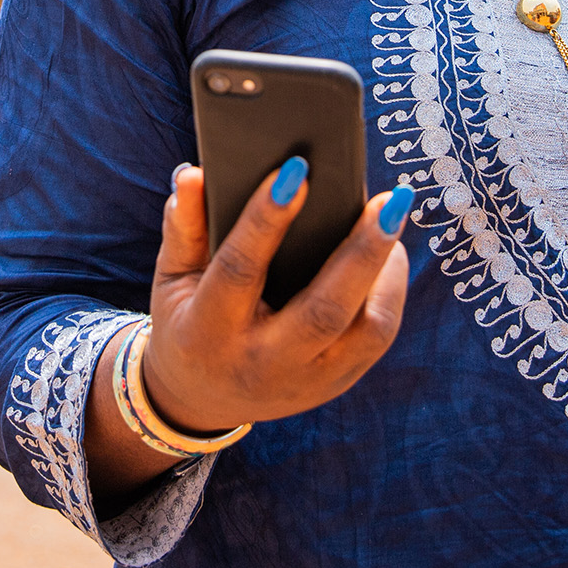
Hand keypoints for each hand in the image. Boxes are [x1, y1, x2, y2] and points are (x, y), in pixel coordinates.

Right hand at [85, 159, 411, 510]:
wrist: (200, 398)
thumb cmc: (188, 317)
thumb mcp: (173, 275)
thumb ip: (184, 225)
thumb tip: (194, 174)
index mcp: (208, 331)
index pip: (239, 270)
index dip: (266, 220)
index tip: (296, 169)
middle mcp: (260, 364)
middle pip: (322, 311)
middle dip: (361, 252)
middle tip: (390, 199)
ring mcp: (304, 382)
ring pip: (363, 331)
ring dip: (386, 271)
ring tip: (394, 215)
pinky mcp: (334, 385)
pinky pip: (376, 340)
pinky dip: (389, 291)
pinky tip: (390, 251)